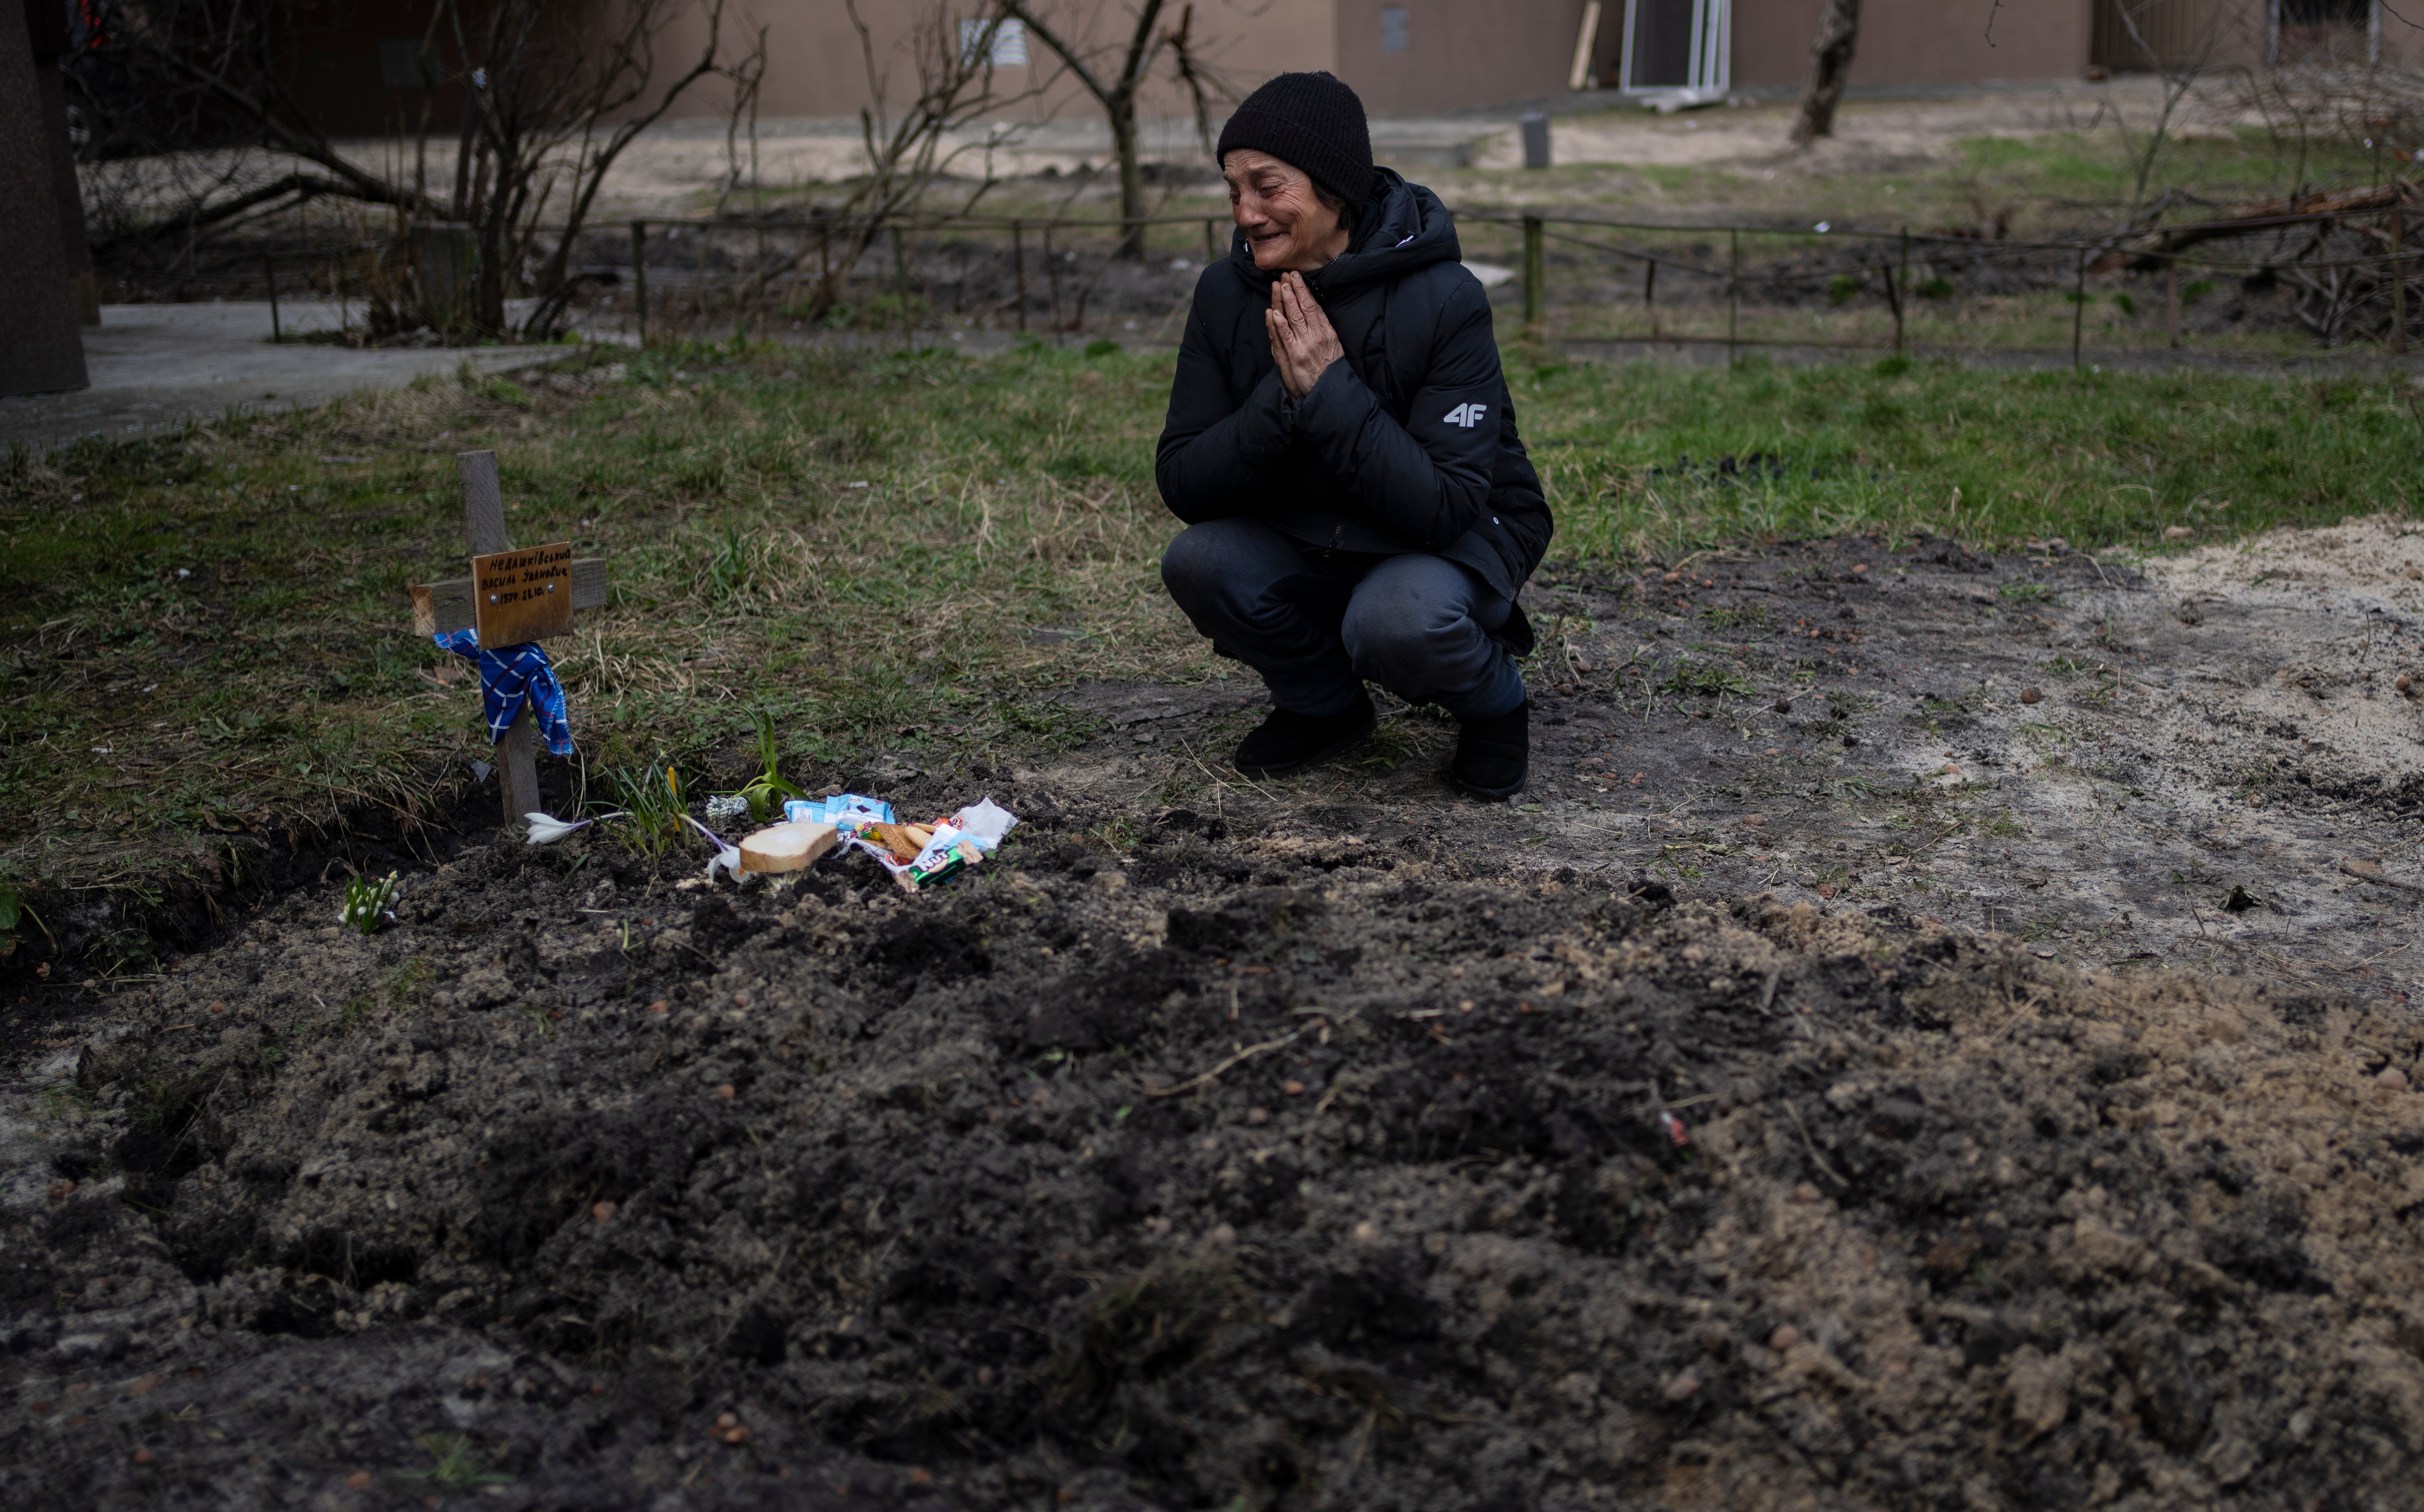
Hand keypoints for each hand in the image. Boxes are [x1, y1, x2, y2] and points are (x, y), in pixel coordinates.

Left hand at [1264, 271, 1343, 399]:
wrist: (1331, 389)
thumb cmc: (1331, 369)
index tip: (1297, 278)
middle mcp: (1317, 335)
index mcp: (1326, 331)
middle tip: (1286, 275)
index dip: (1304, 291)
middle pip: (1304, 308)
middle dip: (1295, 290)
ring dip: (1286, 301)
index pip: (1314, 306)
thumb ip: (1324, 330)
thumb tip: (1317, 314)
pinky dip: (1280, 325)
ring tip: (1280, 285)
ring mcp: (1306, 345)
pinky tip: (1275, 313)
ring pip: (1295, 318)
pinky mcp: (1296, 356)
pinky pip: (1286, 337)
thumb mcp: (1334, 346)